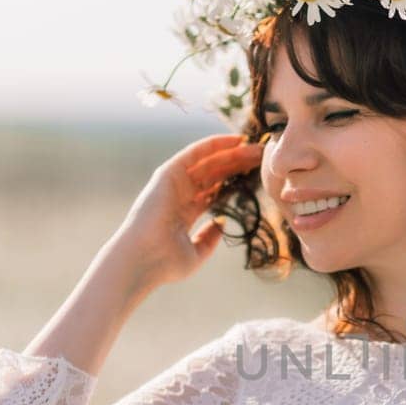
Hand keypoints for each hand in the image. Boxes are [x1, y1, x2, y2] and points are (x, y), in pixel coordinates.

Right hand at [112, 133, 264, 287]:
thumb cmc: (165, 264)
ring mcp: (173, 184)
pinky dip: (214, 145)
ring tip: (257, 147)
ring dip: (232, 153)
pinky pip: (194, 154)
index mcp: (184, 213)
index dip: (234, 181)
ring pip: (207, 162)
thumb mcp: (196, 253)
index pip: (214, 191)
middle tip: (262, 157)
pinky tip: (235, 140)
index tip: (256, 175)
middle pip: (214, 174)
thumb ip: (209, 238)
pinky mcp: (167, 175)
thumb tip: (222, 224)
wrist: (144, 260)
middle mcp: (179, 195)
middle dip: (238, 164)